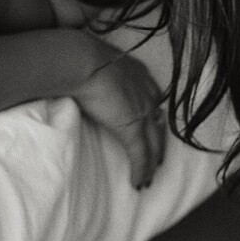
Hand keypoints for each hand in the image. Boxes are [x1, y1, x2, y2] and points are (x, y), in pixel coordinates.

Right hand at [71, 42, 167, 189]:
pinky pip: (140, 156)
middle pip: (158, 125)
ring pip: (153, 144)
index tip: (151, 128)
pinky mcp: (132, 129)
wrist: (82, 61)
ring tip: (147, 178)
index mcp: (139, 75)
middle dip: (158, 145)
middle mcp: (147, 93)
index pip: (153, 100)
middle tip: (157, 161)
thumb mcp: (96, 61)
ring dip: (151, 163)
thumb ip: (99, 71)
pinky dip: (140, 170)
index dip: (152, 118)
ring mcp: (142, 112)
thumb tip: (84, 76)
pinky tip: (137, 183)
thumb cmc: (80, 57)